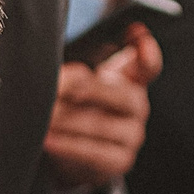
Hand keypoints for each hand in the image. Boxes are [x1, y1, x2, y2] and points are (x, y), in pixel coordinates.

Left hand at [43, 25, 161, 191]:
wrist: (78, 157)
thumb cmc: (79, 110)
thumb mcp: (80, 87)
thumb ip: (78, 75)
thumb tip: (64, 79)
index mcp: (131, 82)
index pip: (149, 66)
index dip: (146, 52)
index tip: (136, 33)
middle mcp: (138, 107)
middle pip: (122, 96)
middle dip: (88, 90)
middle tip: (59, 89)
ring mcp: (132, 136)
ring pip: (101, 126)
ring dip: (68, 121)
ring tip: (45, 116)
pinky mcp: (120, 161)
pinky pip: (94, 153)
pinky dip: (68, 146)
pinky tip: (47, 140)